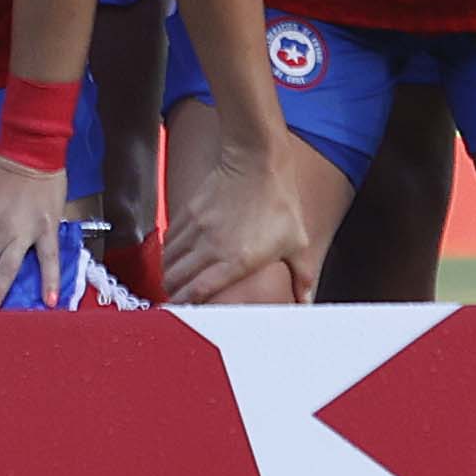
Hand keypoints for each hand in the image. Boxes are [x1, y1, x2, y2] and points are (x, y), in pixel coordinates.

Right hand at [162, 122, 315, 305]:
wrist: (257, 160)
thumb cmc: (279, 201)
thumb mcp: (297, 243)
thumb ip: (302, 276)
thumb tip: (307, 299)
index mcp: (235, 261)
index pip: (198, 292)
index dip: (186, 307)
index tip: (185, 315)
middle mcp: (211, 248)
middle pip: (176, 280)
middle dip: (173, 295)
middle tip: (178, 303)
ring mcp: (197, 230)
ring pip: (169, 262)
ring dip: (168, 276)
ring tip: (174, 284)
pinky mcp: (189, 213)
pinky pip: (170, 241)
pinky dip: (168, 254)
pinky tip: (175, 258)